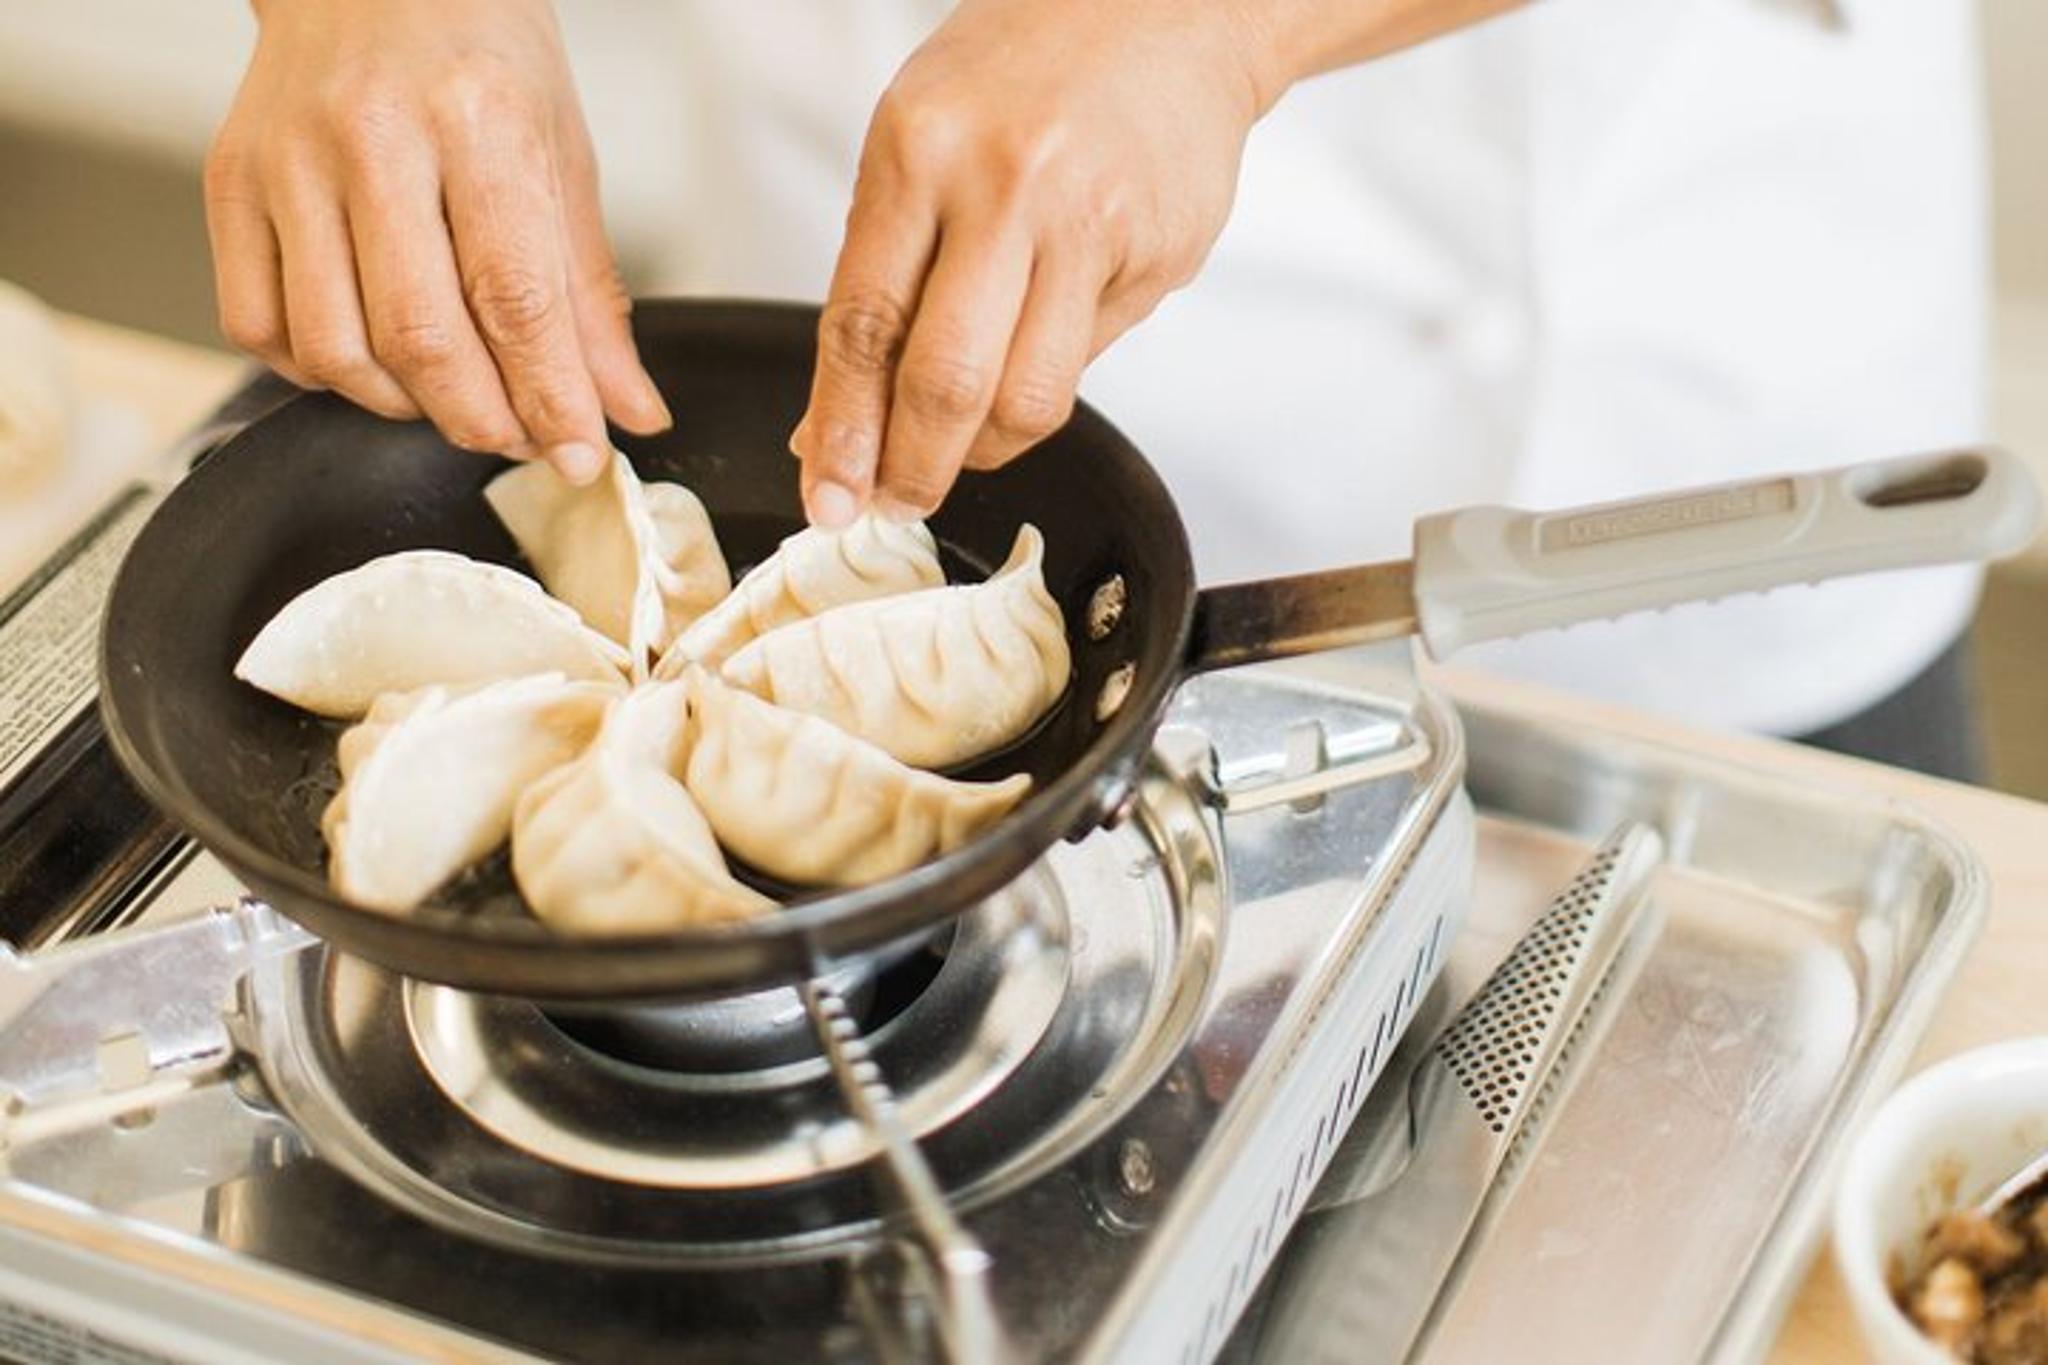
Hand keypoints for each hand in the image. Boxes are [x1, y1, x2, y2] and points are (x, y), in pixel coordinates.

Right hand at [204, 0, 668, 480]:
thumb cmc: (479, 52)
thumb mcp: (563, 158)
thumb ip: (590, 298)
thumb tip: (627, 411)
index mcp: (476, 120)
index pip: (516, 298)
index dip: (551, 399)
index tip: (579, 456)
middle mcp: (371, 138)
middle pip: (420, 337)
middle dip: (480, 419)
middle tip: (516, 435)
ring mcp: (288, 161)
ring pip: (334, 349)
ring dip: (401, 406)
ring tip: (448, 393)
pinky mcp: (230, 183)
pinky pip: (260, 327)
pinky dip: (319, 373)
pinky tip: (369, 355)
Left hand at [789, 0, 1274, 525]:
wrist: (1167, 9)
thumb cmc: (1023, 72)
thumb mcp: (917, 138)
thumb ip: (882, 277)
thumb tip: (836, 418)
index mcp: (923, 151)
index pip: (865, 322)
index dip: (842, 429)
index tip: (826, 494)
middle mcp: (1009, 188)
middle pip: (948, 382)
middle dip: (913, 469)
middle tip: (895, 502)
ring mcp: (1091, 227)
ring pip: (1028, 399)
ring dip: (984, 452)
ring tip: (962, 449)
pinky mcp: (1155, 258)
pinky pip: (1088, 362)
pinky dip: (1047, 380)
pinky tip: (1038, 342)